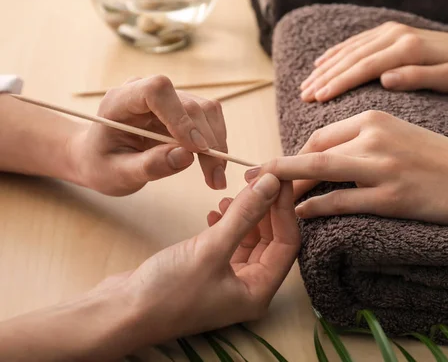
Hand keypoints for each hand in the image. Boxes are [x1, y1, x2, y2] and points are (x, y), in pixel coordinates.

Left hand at [69, 75, 227, 195]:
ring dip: (217, 144)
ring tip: (216, 178)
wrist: (100, 158)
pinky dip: (216, 144)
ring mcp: (169, 98)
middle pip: (190, 105)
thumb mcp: (118, 173)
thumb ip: (149, 165)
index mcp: (121, 100)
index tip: (195, 149)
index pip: (157, 91)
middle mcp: (148, 92)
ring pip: (207, 111)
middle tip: (215, 178)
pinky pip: (210, 120)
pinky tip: (213, 166)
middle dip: (207, 142)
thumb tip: (187, 157)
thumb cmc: (102, 164)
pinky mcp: (184, 110)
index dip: (180, 117)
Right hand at [95, 174, 298, 347]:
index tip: (279, 178)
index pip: (287, 243)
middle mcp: (248, 289)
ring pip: (250, 240)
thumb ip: (244, 215)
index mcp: (257, 292)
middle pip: (271, 240)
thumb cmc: (165, 292)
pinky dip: (227, 225)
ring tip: (231, 196)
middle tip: (257, 179)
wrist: (118, 312)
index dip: (284, 209)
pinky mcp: (208, 272)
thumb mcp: (210, 249)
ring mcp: (228, 281)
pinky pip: (229, 243)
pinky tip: (214, 211)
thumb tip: (272, 184)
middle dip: (265, 209)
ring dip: (245, 215)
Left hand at [246, 111, 447, 225]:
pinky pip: (341, 201)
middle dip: (280, 167)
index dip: (296, 153)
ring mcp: (383, 167)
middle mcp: (376, 137)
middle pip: (313, 149)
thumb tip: (326, 153)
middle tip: (257, 180)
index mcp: (376, 118)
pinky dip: (316, 207)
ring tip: (269, 199)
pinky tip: (302, 213)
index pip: (321, 134)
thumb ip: (364, 138)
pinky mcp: (391, 197)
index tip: (281, 168)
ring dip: (289, 186)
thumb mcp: (400, 134)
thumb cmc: (439, 158)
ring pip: (320, 171)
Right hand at [299, 22, 447, 102]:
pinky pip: (356, 42)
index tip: (319, 98)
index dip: (340, 82)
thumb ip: (418, 78)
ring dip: (325, 67)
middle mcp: (396, 34)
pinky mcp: (389, 31)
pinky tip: (320, 63)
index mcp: (408, 48)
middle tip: (304, 96)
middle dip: (325, 77)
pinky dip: (336, 53)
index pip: (366, 66)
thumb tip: (386, 79)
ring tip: (305, 86)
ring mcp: (391, 30)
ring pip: (350, 49)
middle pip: (352, 57)